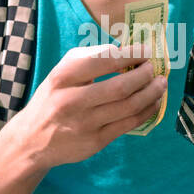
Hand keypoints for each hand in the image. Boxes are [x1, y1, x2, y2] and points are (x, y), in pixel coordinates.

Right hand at [12, 40, 166, 170]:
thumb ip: (89, 59)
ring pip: (129, 106)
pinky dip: (147, 111)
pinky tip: (153, 102)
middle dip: (145, 75)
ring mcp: (85, 124)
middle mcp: (72, 101)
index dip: (130, 54)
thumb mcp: (61, 74)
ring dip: (152, 93)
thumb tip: (125, 51)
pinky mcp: (96, 141)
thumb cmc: (53, 99)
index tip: (146, 51)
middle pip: (121, 86)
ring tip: (160, 83)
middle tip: (154, 68)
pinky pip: (129, 124)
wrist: (32, 140)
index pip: (103, 61)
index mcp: (63, 78)